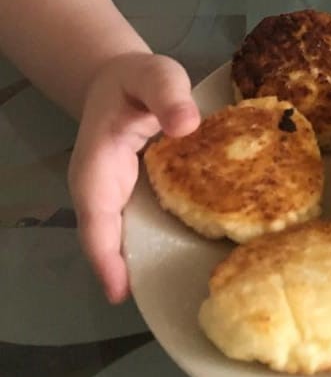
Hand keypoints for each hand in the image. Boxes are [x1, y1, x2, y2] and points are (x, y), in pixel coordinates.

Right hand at [68, 53, 199, 302]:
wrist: (121, 79)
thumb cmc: (137, 79)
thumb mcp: (155, 75)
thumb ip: (168, 94)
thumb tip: (187, 124)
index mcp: (99, 163)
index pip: (96, 217)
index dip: (105, 257)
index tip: (120, 292)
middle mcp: (102, 189)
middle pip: (107, 241)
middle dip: (127, 273)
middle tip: (163, 301)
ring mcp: (116, 198)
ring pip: (124, 240)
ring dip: (144, 265)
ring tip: (178, 293)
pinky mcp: (134, 199)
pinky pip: (141, 229)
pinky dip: (157, 245)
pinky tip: (188, 261)